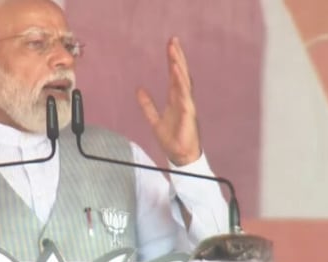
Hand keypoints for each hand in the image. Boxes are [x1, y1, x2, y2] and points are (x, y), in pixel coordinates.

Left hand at [136, 37, 200, 165]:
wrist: (180, 156)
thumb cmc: (172, 139)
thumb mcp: (154, 120)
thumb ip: (147, 105)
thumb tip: (139, 89)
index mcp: (176, 100)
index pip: (174, 76)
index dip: (172, 60)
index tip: (170, 45)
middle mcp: (183, 99)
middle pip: (180, 74)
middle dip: (177, 57)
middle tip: (173, 40)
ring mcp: (187, 105)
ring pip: (184, 81)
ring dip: (179, 65)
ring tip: (174, 51)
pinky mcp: (188, 114)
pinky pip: (185, 95)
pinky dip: (181, 83)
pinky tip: (177, 72)